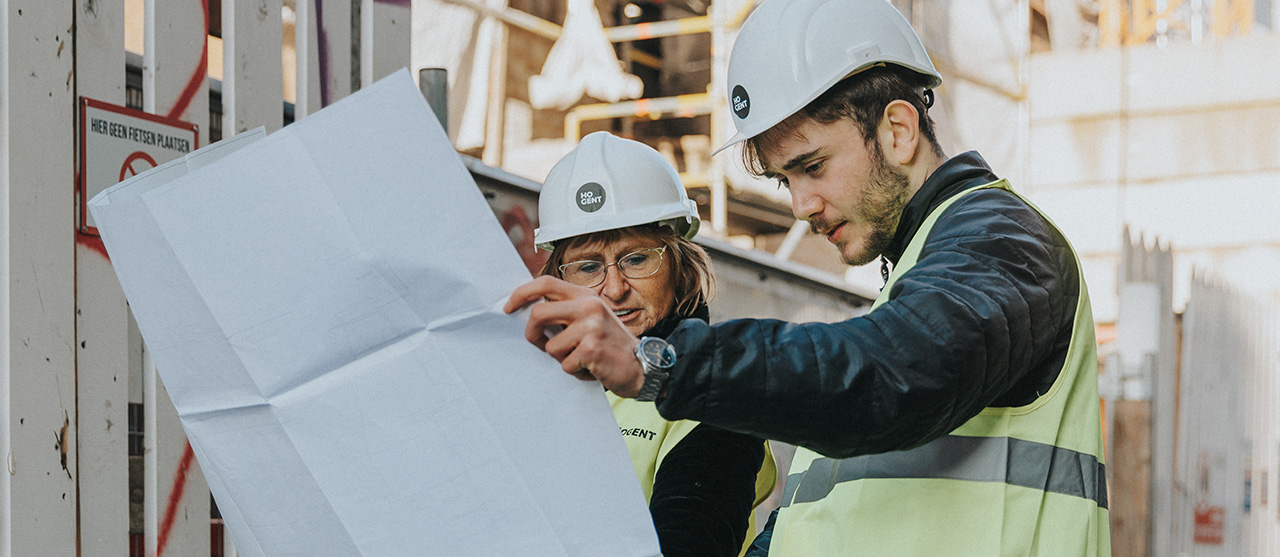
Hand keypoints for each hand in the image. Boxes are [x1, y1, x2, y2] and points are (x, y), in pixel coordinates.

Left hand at [504, 276, 646, 396]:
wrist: (642, 366)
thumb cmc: (610, 345)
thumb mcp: (591, 319)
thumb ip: (566, 312)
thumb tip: (528, 315)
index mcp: (585, 295)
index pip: (544, 283)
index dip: (521, 293)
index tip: (508, 307)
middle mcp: (588, 306)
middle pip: (538, 314)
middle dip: (531, 335)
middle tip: (538, 344)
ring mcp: (591, 326)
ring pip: (550, 346)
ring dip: (561, 359)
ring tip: (581, 359)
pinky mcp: (592, 349)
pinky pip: (565, 364)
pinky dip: (575, 372)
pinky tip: (592, 369)